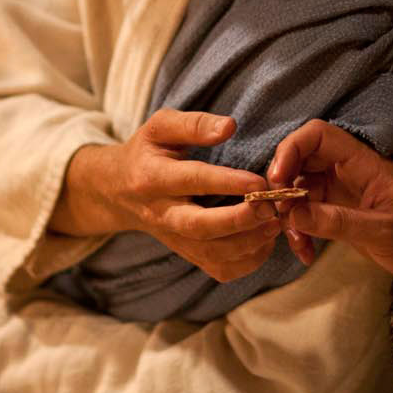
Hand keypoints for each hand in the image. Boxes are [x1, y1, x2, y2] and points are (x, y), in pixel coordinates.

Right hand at [53, 108, 285, 281]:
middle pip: (199, 226)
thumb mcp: (161, 127)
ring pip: (211, 253)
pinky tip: (264, 241)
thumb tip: (229, 126)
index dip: (227, 182)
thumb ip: (194, 124)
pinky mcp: (187, 254)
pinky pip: (218, 269)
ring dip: (248, 243)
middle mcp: (161, 213)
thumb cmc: (148, 152)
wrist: (118, 191)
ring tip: (274, 224)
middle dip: (238, 221)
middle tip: (270, 208)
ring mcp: (174, 239)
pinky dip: (246, 262)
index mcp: (153, 177)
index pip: (192, 181)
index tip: (259, 181)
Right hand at [266, 119, 392, 290]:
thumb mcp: (383, 231)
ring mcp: (342, 192)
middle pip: (302, 159)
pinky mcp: (339, 213)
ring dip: (290, 215)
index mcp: (363, 163)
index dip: (292, 149)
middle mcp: (348, 172)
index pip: (319, 136)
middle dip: (283, 184)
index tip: (277, 179)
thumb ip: (339, 222)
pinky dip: (300, 231)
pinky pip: (308, 214)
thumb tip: (294, 214)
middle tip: (277, 215)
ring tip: (296, 243)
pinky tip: (304, 253)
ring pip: (300, 189)